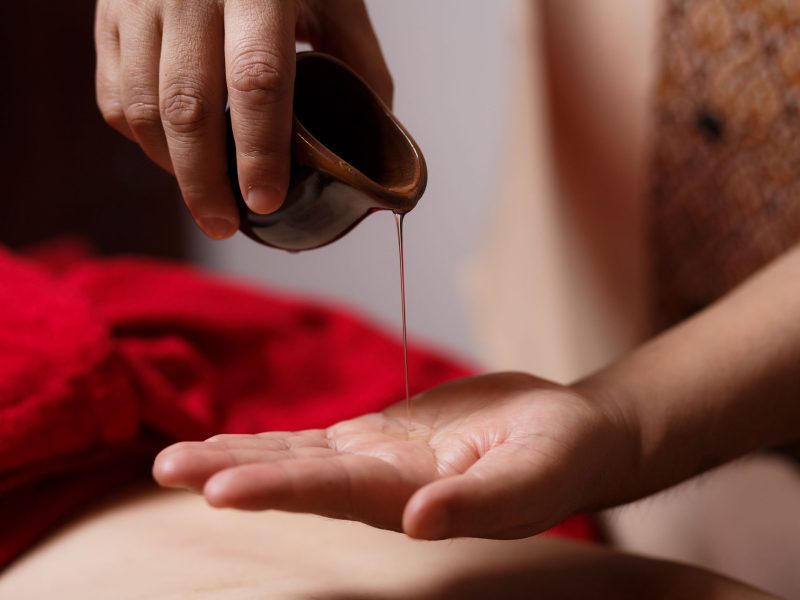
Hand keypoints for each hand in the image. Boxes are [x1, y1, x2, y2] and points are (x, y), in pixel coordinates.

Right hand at [95, 0, 391, 238]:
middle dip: (206, 183)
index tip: (265, 201)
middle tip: (227, 225)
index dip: (261, 151)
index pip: (256, 81)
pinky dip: (144, 141)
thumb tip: (368, 150)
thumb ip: (360, 70)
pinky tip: (176, 156)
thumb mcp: (338, 2)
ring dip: (174, 169)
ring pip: (142, 110)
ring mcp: (138, 0)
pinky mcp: (108, 15)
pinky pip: (114, 98)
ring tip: (207, 198)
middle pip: (188, 108)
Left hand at [153, 372, 635, 539]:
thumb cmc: (562, 455)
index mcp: (417, 497)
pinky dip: (273, 440)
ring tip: (175, 461)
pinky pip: (317, 439)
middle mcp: (385, 486)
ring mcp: (379, 461)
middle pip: (299, 478)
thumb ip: (480, 500)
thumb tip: (419, 521)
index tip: (217, 490)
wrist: (567, 433)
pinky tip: (232, 444)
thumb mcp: (535, 474)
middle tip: (169, 469)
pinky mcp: (382, 437)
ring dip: (238, 457)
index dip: (278, 488)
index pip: (336, 493)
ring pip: (298, 458)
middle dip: (234, 474)